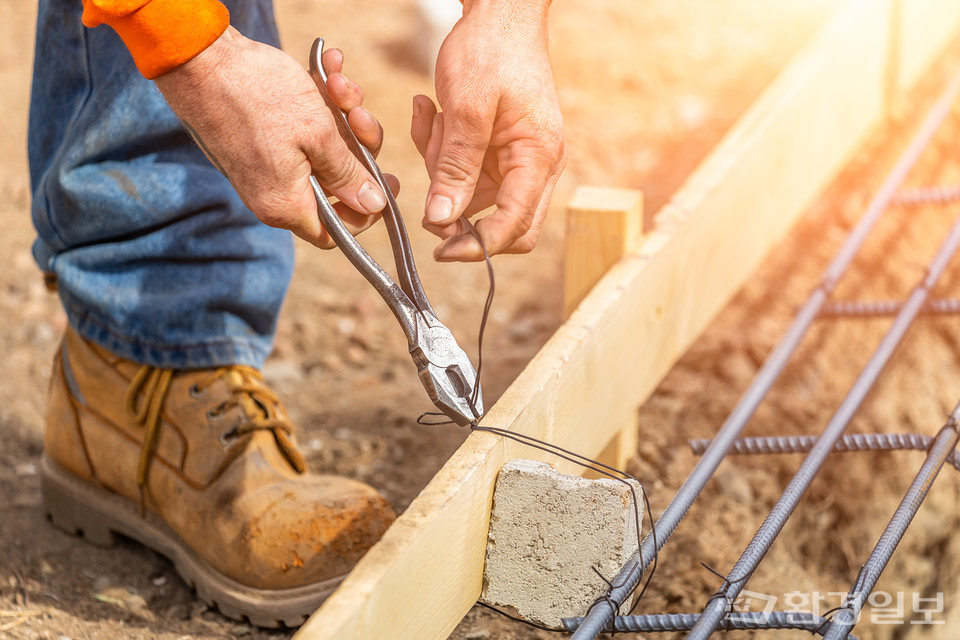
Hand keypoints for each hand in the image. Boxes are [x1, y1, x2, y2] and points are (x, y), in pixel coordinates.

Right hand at [154, 27, 398, 248]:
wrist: (200, 56)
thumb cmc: (257, 94)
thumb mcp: (317, 133)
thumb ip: (348, 173)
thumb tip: (372, 205)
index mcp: (285, 204)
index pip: (336, 232)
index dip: (366, 211)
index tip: (385, 179)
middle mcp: (272, 193)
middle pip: (334, 185)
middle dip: (356, 146)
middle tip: (360, 115)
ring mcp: (264, 166)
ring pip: (321, 151)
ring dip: (339, 115)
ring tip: (338, 81)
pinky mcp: (259, 140)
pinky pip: (301, 131)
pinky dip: (317, 102)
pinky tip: (325, 67)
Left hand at [410, 0, 565, 261]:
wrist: (500, 12)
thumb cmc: (491, 50)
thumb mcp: (466, 108)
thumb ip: (455, 167)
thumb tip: (442, 221)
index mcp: (538, 158)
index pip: (515, 225)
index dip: (478, 247)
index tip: (441, 252)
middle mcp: (536, 166)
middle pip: (503, 223)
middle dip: (459, 213)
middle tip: (427, 194)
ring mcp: (517, 159)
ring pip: (474, 198)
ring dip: (442, 172)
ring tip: (432, 122)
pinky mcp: (498, 150)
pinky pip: (464, 171)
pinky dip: (441, 152)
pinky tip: (432, 114)